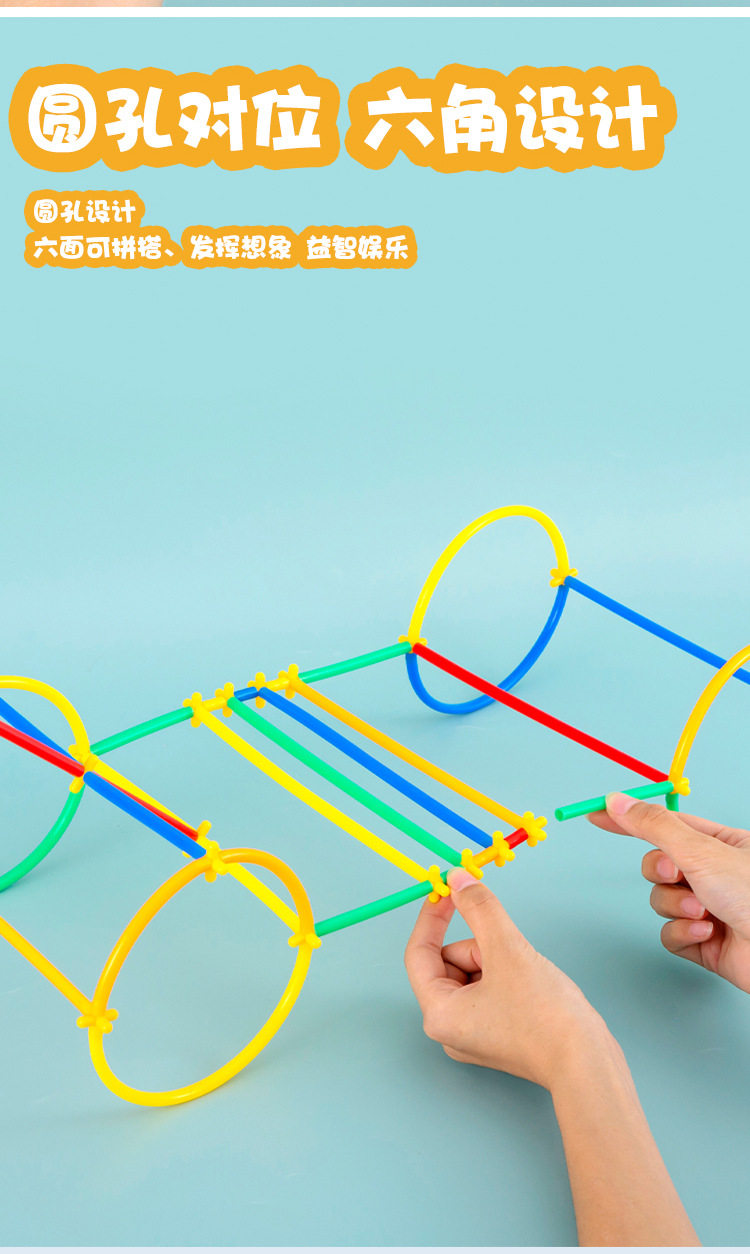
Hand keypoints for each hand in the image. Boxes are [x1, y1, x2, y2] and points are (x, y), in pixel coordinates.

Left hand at [404, 868, 607, 1090]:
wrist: (587, 1063)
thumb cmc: (545, 1016)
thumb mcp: (507, 948)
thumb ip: (479, 908)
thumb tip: (459, 879)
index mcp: (438, 1015)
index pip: (419, 953)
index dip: (432, 917)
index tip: (447, 890)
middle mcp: (449, 1030)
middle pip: (449, 963)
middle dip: (478, 946)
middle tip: (507, 952)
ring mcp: (473, 1034)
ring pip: (472, 972)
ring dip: (496, 959)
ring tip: (525, 976)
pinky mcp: (496, 1034)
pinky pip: (488, 988)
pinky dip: (505, 975)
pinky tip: (530, 987)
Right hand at [589, 793, 749, 991]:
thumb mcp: (702, 851)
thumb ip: (654, 826)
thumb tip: (619, 801)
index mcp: (722, 844)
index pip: (665, 824)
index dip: (629, 820)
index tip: (598, 815)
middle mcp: (715, 874)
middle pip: (657, 864)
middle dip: (662, 873)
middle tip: (676, 873)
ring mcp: (709, 908)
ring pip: (660, 900)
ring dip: (676, 906)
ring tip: (705, 911)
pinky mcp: (704, 942)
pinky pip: (669, 934)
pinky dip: (683, 933)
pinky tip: (706, 933)